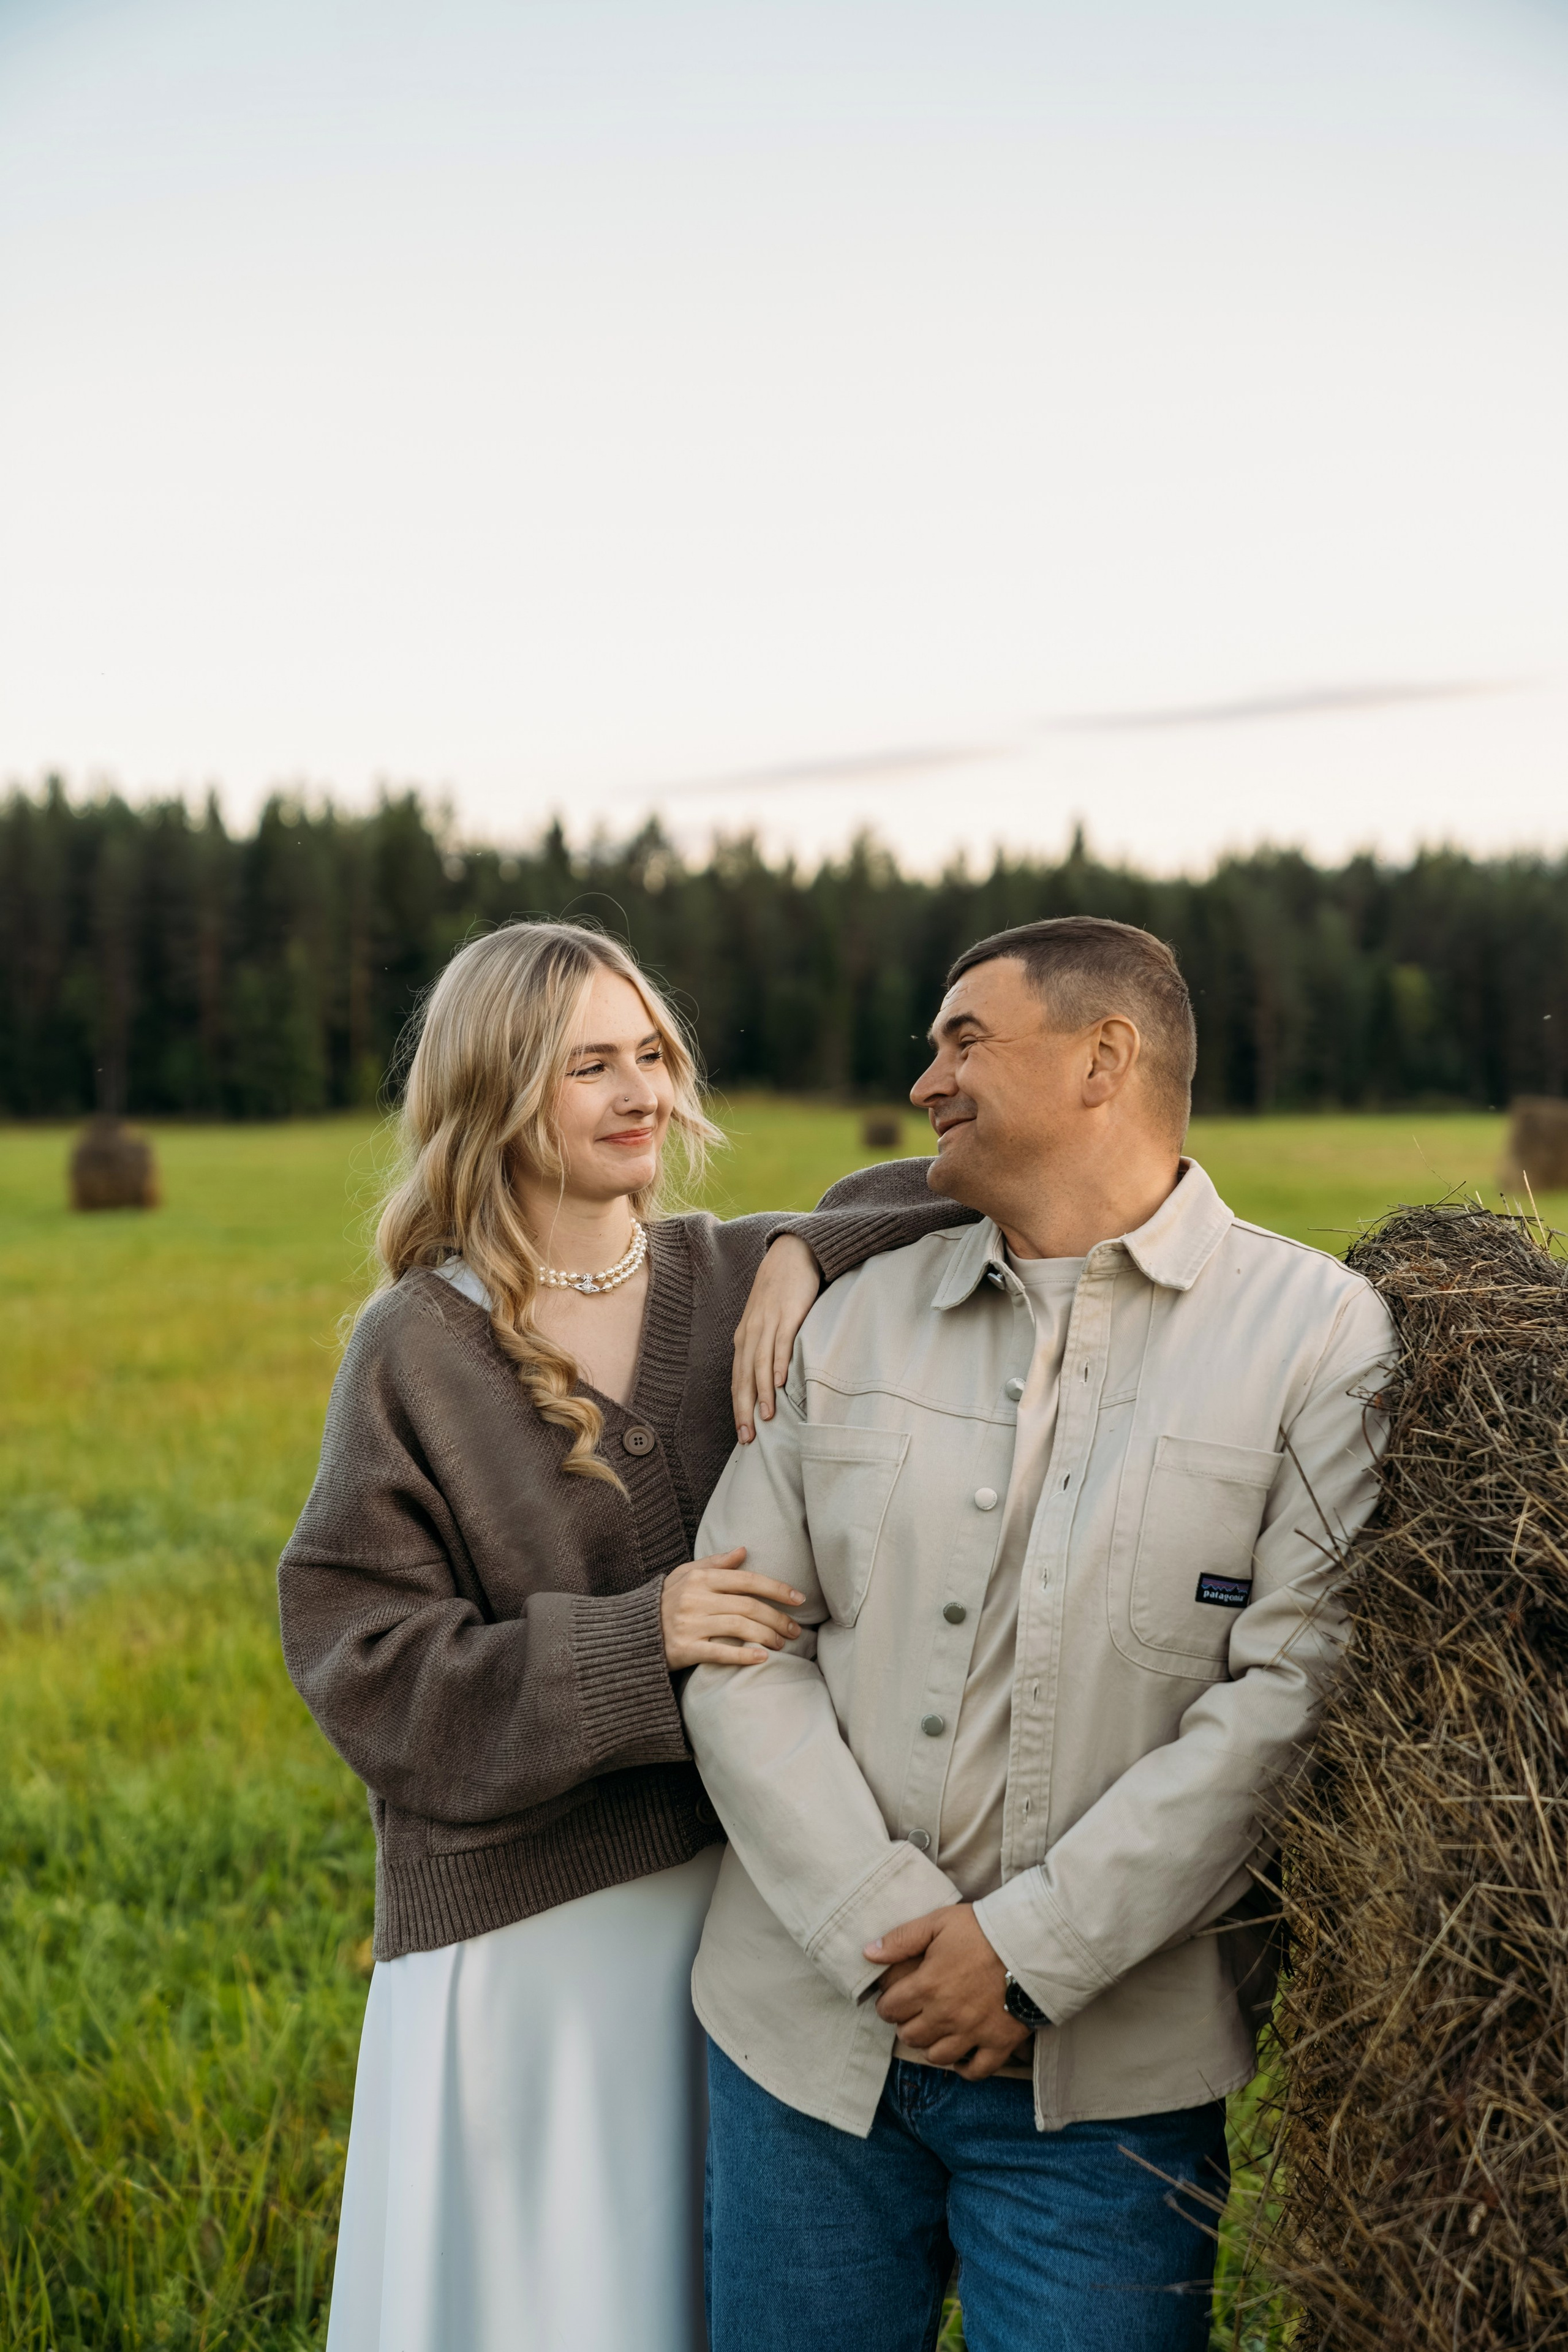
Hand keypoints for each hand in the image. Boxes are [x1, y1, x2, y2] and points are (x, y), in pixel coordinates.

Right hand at [660, 1546, 805, 1669]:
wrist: (632, 1632)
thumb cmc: (666, 1601)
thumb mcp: (685, 1575)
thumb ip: (715, 1563)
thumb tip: (743, 1550)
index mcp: (700, 1579)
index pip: (747, 1580)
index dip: (776, 1588)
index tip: (799, 1598)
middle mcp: (695, 1599)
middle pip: (748, 1606)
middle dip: (777, 1618)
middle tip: (795, 1629)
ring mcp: (690, 1624)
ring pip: (739, 1628)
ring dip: (767, 1636)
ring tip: (783, 1644)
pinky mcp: (684, 1649)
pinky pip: (720, 1653)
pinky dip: (743, 1656)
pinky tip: (762, 1657)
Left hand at [732, 1236, 820, 1441]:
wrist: (791, 1254)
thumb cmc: (780, 1292)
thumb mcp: (766, 1321)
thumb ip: (765, 1348)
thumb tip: (769, 1381)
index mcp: (744, 1338)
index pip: (738, 1380)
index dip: (739, 1409)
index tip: (743, 1435)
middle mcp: (751, 1333)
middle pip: (744, 1378)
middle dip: (744, 1409)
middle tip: (749, 1438)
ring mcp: (768, 1323)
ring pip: (760, 1364)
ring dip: (762, 1393)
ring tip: (767, 1418)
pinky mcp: (788, 1314)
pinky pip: (781, 1343)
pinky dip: (778, 1363)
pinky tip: (779, 1382)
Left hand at [865, 1904, 1031, 2080]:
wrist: (1032, 1942)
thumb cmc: (983, 1930)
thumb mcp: (938, 1923)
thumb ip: (901, 1939)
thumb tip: (868, 1953)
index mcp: (927, 1986)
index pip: (891, 2009)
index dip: (887, 2004)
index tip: (893, 1999)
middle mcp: (946, 2016)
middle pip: (910, 2036)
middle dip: (906, 2025)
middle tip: (914, 2013)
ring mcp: (973, 2033)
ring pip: (937, 2056)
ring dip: (931, 2045)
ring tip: (936, 2031)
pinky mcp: (999, 2043)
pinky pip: (976, 2071)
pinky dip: (965, 2069)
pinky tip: (961, 2058)